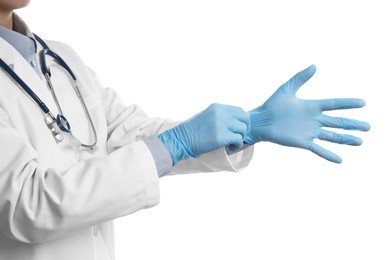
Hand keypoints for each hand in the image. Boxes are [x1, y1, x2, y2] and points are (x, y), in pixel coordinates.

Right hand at [158, 104, 249, 164]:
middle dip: (244, 129)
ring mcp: (221, 124)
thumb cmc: (192, 131)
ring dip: (240, 138)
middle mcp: (221, 113)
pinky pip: (238, 140)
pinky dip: (237, 146)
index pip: (240, 110)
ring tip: (231, 144)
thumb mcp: (207, 116)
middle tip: (237, 137)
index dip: (241, 121)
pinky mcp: (221, 136)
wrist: (180, 140)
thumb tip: (235, 123)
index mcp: (217, 107)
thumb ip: (220, 116)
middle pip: (245, 118)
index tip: (235, 130)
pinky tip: (229, 148)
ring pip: (243, 129)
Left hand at [244, 65, 370, 162]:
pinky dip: (328, 154)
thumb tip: (314, 65)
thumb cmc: (271, 104)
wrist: (260, 120)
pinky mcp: (302, 142)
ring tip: (360, 141)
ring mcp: (309, 132)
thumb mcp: (286, 89)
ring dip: (346, 139)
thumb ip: (300, 78)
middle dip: (353, 124)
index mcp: (312, 106)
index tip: (363, 103)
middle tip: (368, 127)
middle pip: (338, 122)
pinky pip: (318, 149)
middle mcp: (314, 120)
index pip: (334, 104)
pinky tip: (340, 160)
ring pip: (332, 136)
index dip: (348, 103)